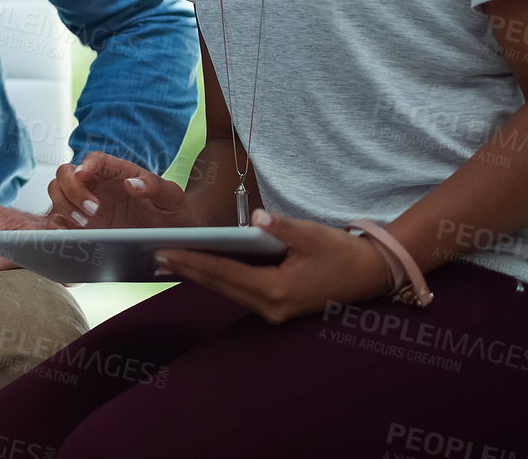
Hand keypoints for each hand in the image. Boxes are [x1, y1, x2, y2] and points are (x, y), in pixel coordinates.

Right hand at [48, 152, 197, 229]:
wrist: (172, 237)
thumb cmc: (172, 212)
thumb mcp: (173, 198)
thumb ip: (156, 186)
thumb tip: (132, 183)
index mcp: (117, 172)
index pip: (94, 159)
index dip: (85, 164)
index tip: (84, 175)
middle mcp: (98, 185)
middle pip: (66, 172)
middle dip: (72, 189)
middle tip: (93, 210)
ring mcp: (85, 203)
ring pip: (56, 191)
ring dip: (64, 206)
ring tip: (86, 224)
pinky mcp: (80, 224)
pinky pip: (56, 218)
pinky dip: (55, 224)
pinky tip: (70, 233)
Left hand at [156, 209, 395, 322]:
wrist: (373, 275)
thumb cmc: (343, 253)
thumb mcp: (314, 235)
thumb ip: (283, 227)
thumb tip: (256, 217)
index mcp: (277, 290)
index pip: (224, 273)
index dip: (192, 262)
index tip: (164, 252)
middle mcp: (271, 306)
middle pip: (220, 286)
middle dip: (188, 270)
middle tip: (155, 256)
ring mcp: (274, 310)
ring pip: (227, 291)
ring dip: (200, 276)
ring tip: (170, 261)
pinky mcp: (277, 306)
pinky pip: (239, 291)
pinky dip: (218, 279)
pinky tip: (202, 268)